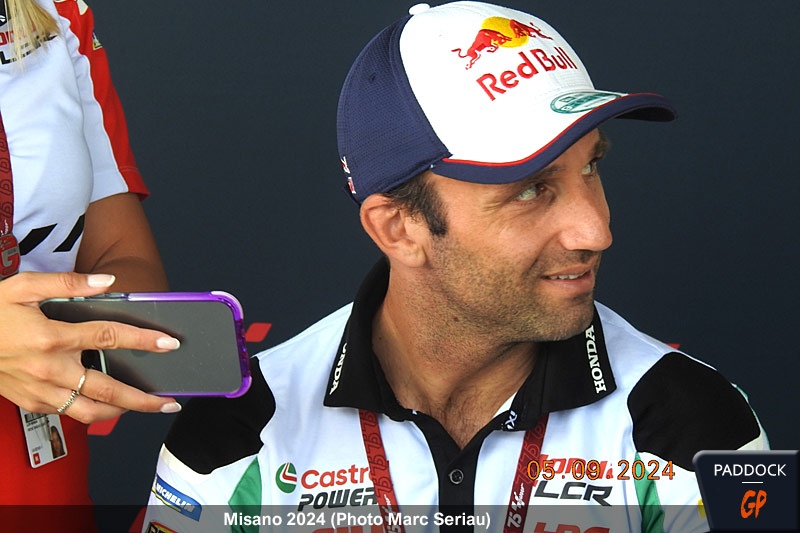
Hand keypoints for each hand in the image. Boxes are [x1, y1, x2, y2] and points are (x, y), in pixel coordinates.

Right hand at [0, 271, 181, 422]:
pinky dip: (93, 410)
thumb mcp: (24, 286)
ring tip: (146, 407)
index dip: (143, 340)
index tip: (169, 343)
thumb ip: (69, 283)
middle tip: (169, 401)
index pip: (109, 338)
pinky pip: (69, 412)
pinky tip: (110, 402)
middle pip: (108, 391)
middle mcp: (49, 370)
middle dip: (144, 399)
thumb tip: (107, 282)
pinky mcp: (32, 403)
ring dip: (123, 412)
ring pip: (90, 412)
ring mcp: (40, 391)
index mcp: (51, 338)